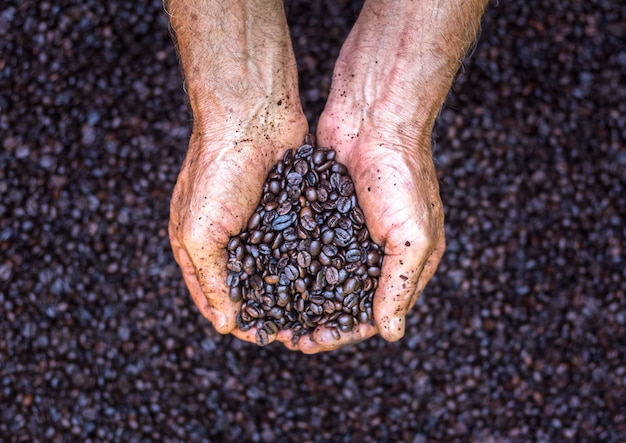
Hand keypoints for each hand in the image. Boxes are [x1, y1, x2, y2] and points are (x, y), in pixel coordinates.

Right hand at [168, 115, 307, 343]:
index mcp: (198, 247)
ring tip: (317, 312)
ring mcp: (261, 223)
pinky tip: (328, 278)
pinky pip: (299, 242)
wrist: (251, 118)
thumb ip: (210, 278)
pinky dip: (309, 261)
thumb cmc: (216, 171)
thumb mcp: (198, 232)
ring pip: (279, 268)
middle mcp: (230, 238)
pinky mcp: (288, 208)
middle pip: (251, 287)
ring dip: (293, 290)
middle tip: (298, 331)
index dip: (239, 320)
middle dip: (272, 310)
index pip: (217, 297)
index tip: (265, 337)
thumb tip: (225, 324)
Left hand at [295, 121, 444, 352]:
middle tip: (288, 337)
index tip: (314, 341)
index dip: (344, 330)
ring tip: (273, 314)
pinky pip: (306, 245)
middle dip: (317, 320)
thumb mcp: (411, 237)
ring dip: (301, 296)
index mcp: (405, 261)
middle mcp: (376, 251)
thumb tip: (391, 335)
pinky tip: (268, 277)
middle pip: (344, 298)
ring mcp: (349, 231)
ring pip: (321, 275)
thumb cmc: (402, 177)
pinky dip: (291, 263)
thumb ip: (399, 285)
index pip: (375, 310)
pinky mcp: (325, 212)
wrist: (375, 119)